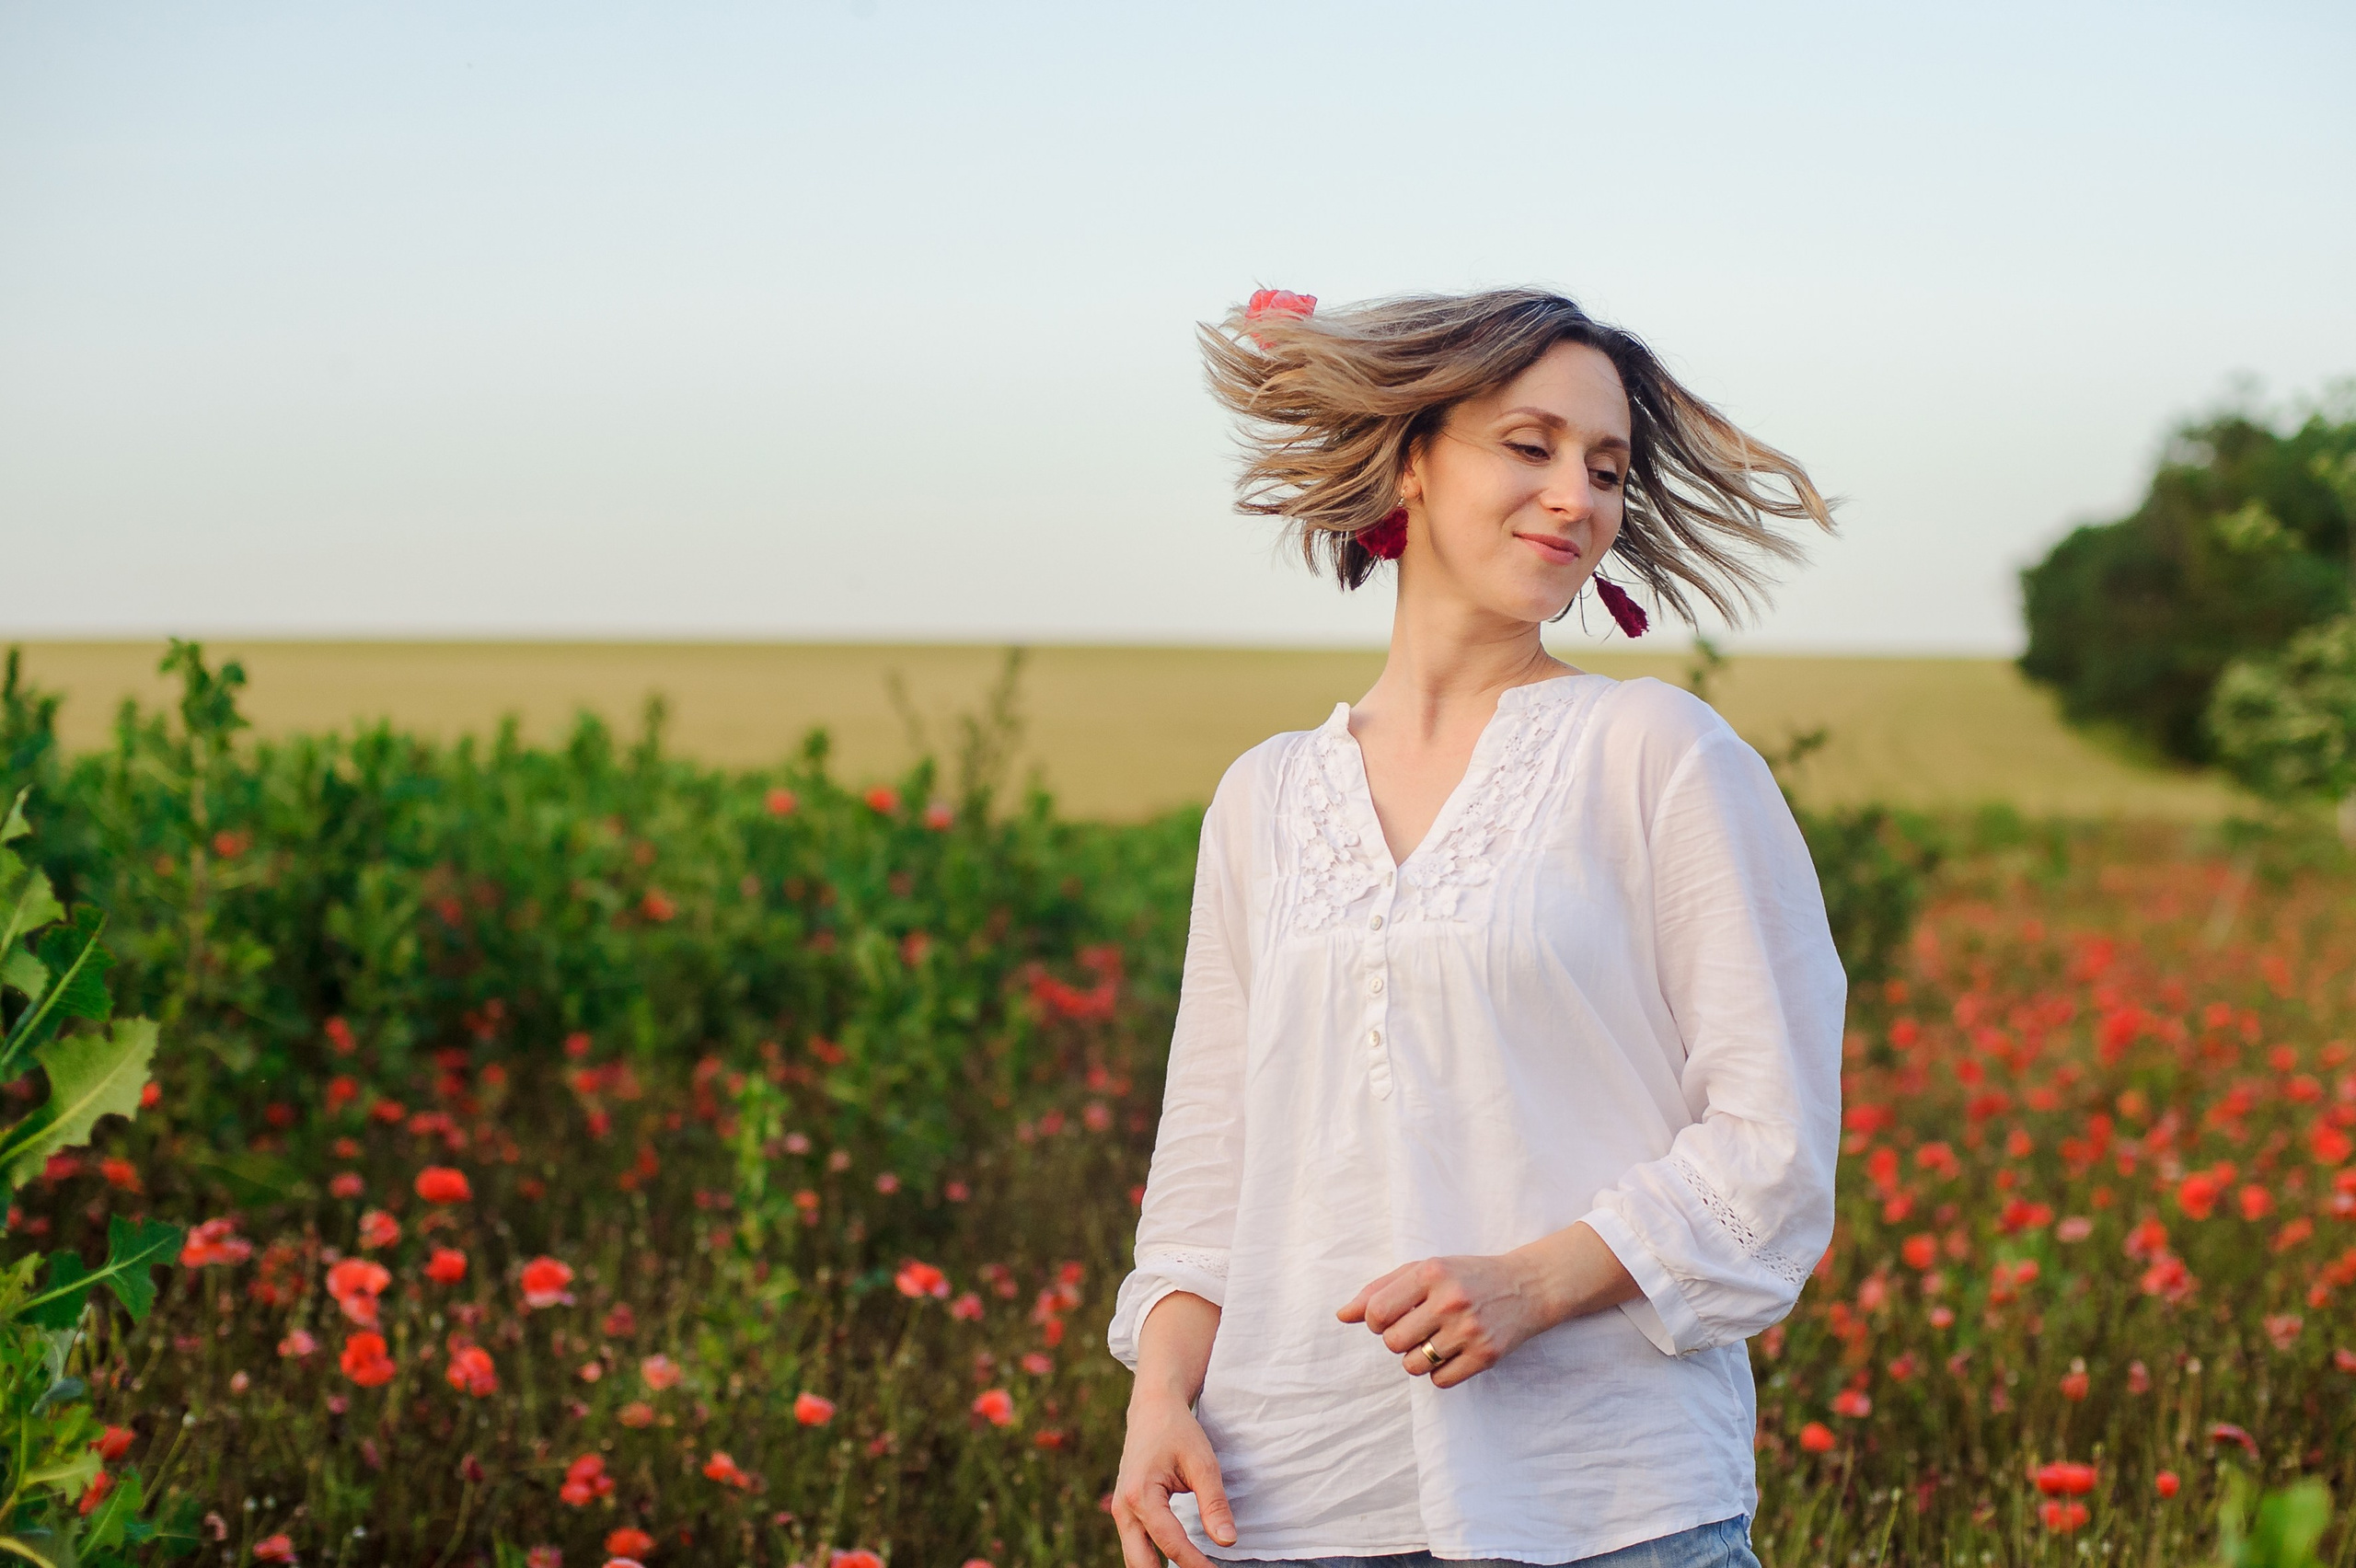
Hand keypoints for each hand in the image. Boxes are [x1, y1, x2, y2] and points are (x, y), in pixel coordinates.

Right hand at [1111, 1391, 1238, 1567]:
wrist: (1152, 1409)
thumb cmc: (1178, 1432)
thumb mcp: (1202, 1463)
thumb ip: (1214, 1504)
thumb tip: (1228, 1542)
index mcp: (1141, 1495)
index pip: (1171, 1543)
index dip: (1196, 1564)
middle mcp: (1123, 1508)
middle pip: (1141, 1563)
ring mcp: (1120, 1511)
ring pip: (1134, 1559)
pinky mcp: (1125, 1512)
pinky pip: (1135, 1546)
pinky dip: (1152, 1561)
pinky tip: (1177, 1564)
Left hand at [1336, 1252, 1556, 1388]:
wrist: (1527, 1287)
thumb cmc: (1466, 1276)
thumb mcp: (1424, 1270)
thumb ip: (1379, 1289)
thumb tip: (1343, 1315)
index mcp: (1430, 1273)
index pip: (1377, 1312)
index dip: (1377, 1321)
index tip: (1392, 1317)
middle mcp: (1450, 1300)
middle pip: (1392, 1342)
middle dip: (1398, 1339)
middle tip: (1418, 1327)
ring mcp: (1470, 1329)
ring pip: (1413, 1365)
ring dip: (1417, 1358)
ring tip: (1435, 1340)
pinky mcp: (1486, 1355)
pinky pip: (1439, 1381)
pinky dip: (1439, 1373)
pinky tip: (1452, 1353)